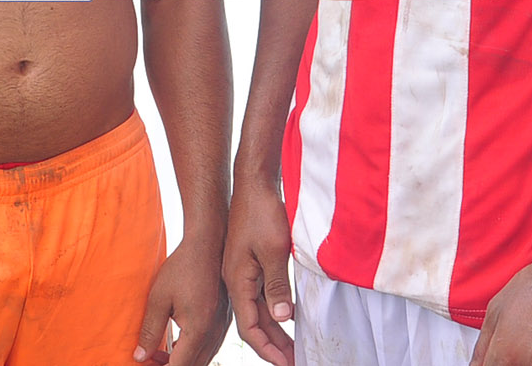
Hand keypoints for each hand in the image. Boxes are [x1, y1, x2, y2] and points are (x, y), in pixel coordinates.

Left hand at [136, 237, 229, 365]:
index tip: (146, 365)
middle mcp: (213, 333)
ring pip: (202, 360)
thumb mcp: (158, 299)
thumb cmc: (183, 268)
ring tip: (156, 355)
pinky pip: (207, 348)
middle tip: (149, 361)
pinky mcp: (222, 322)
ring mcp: (220, 328)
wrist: (207, 246)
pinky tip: (174, 344)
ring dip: (180, 362)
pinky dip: (190, 352)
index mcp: (198, 330)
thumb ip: (150, 331)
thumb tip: (140, 357)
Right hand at [222, 177, 295, 365]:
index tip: (286, 363)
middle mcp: (236, 280)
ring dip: (275, 330)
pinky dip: (274, 310)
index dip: (267, 349)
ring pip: (258, 310)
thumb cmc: (262, 212)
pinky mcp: (250, 262)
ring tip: (293, 347)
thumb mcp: (274, 250)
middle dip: (273, 345)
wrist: (253, 182)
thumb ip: (277, 285)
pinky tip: (288, 316)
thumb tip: (281, 318)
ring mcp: (242, 271)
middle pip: (253, 323)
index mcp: (237, 280)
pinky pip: (261, 294)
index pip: (249, 327)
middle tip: (294, 361)